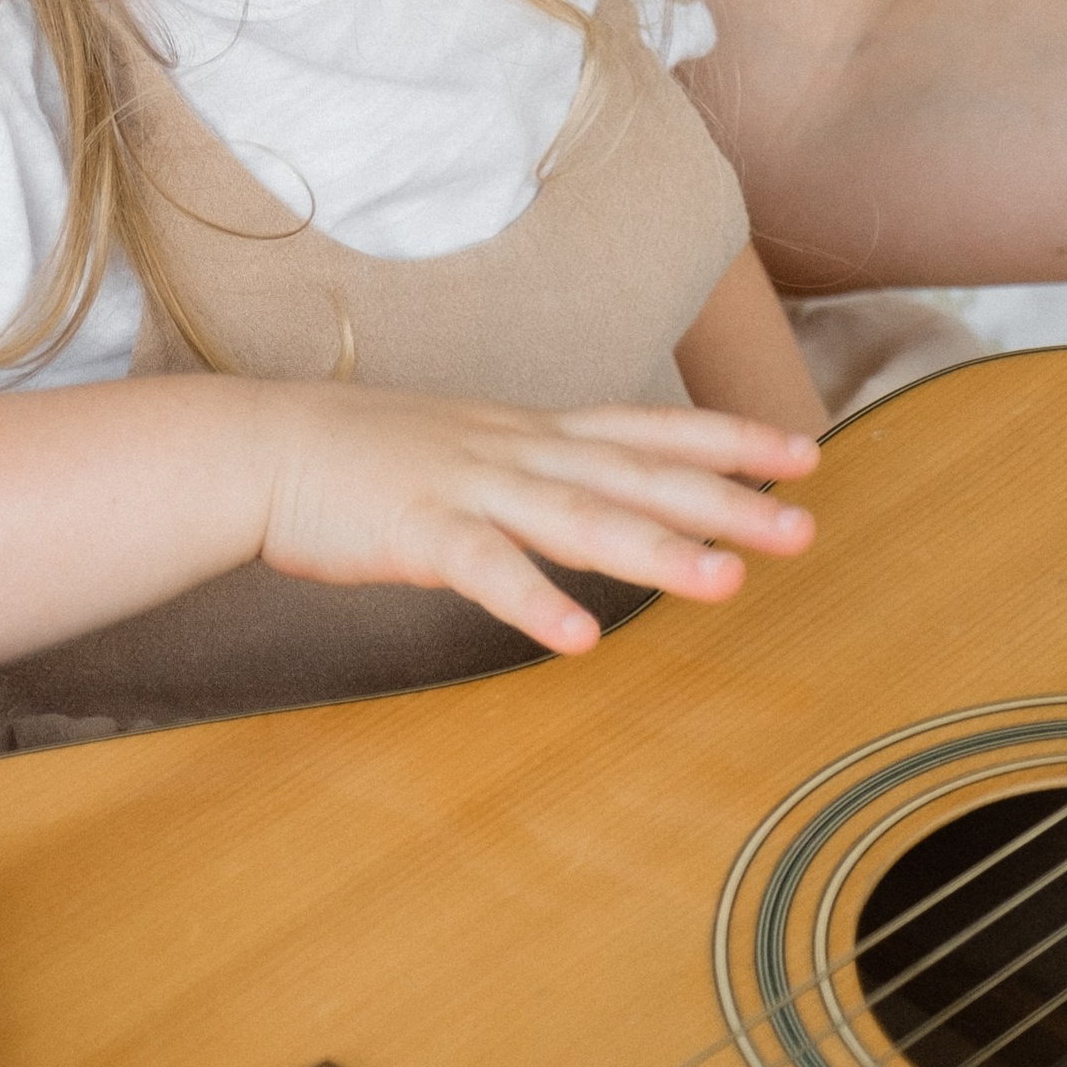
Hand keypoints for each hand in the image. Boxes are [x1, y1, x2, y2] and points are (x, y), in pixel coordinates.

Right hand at [256, 384, 816, 654]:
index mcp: (529, 432)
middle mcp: (515, 450)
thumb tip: (596, 496)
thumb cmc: (363, 456)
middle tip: (804, 529)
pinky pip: (484, 567)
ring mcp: (469, 485)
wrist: (262, 446)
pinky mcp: (417, 527)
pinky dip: (532, 599)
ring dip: (654, 551)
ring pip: (577, 517)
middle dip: (725, 503)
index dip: (725, 439)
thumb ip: (533, 470)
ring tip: (726, 584)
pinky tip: (579, 637)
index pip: (646, 428)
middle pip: (635, 475)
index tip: (800, 453)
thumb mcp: (467, 446)